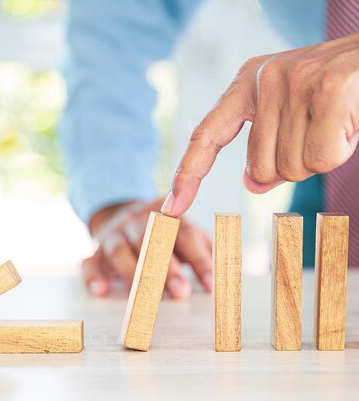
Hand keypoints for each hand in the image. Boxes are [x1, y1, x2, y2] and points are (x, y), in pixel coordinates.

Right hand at [83, 199, 211, 297]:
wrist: (118, 213)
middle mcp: (135, 222)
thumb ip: (202, 250)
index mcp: (164, 215)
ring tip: (145, 299)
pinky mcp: (94, 251)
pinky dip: (93, 276)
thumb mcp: (184, 233)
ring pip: (118, 251)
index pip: (184, 234)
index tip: (211, 285)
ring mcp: (112, 236)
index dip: (198, 259)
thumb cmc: (162, 233)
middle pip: (149, 240)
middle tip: (181, 292)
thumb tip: (222, 275)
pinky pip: (89, 262)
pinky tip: (101, 291)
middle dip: (165, 267)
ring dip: (134, 274)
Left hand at [161, 32, 358, 216]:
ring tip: (338, 123)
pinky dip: (341, 152)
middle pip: (258, 169)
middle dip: (293, 167)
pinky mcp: (328, 90)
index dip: (187, 175)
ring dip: (320, 158)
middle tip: (320, 133)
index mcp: (246, 84)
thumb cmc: (339, 90)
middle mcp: (263, 80)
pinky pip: (323, 159)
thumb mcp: (293, 115)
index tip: (170, 209)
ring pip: (291, 169)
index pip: (205, 136)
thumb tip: (250, 183)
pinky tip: (351, 122)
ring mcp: (294, 82)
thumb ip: (268, 149)